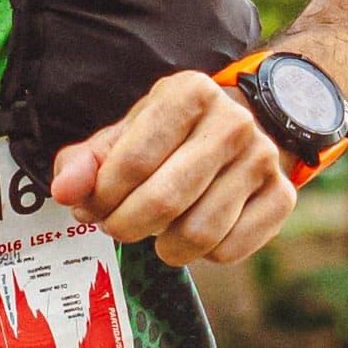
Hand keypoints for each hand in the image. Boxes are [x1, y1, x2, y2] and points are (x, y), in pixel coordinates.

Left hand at [50, 68, 301, 268]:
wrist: (245, 125)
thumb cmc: (172, 135)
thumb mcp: (127, 133)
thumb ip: (86, 161)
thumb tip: (65, 191)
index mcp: (189, 93)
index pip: (131, 162)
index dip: (100, 197)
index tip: (89, 207)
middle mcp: (232, 123)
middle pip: (164, 201)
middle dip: (126, 226)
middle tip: (117, 225)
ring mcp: (262, 160)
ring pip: (199, 234)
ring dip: (165, 245)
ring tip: (158, 229)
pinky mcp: (282, 196)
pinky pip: (229, 250)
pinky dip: (203, 254)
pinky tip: (195, 230)